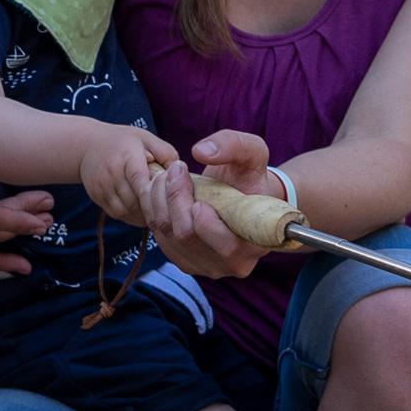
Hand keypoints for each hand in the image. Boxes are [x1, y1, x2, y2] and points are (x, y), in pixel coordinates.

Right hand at [79, 126, 183, 231]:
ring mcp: (102, 186)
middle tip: (170, 212)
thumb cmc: (123, 141)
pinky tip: (145, 214)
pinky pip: (118, 214)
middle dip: (153, 207)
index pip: (140, 178)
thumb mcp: (146, 138)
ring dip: (144, 215)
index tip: (171, 199)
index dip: (155, 192)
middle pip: (135, 199)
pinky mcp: (97, 198)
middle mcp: (111, 171)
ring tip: (159, 214)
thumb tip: (181, 171)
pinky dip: (133, 218)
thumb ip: (166, 152)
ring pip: (126, 211)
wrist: (87, 145)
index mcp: (126, 154)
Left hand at [148, 131, 277, 280]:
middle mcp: (232, 263)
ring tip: (167, 175)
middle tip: (175, 170)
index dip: (208, 225)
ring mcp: (206, 266)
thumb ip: (234, 144)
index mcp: (255, 244)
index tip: (199, 201)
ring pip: (168, 236)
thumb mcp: (252, 153)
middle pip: (188, 237)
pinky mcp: (185, 260)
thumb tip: (202, 151)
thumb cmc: (250, 178)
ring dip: (160, 200)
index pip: (227, 247)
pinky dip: (154, 211)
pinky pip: (159, 238)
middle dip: (175, 199)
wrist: (241, 196)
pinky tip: (162, 192)